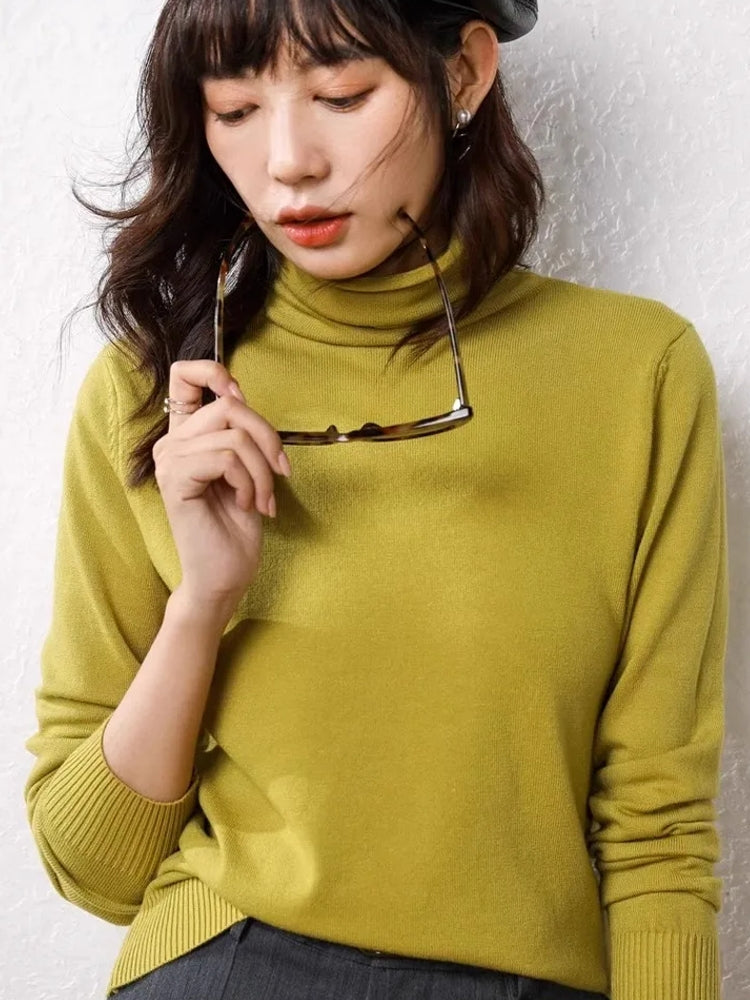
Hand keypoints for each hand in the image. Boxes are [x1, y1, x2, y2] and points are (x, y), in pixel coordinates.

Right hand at [152, 360, 290, 610]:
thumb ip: (238, 430)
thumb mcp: (248, 467)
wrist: (225, 574)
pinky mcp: (175, 481)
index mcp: (185, 435)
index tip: (242, 398)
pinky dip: (250, 483)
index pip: (184, 375)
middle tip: (281, 473)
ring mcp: (169, 461)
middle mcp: (170, 443)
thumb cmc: (236, 525)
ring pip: (234, 436)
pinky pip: (227, 459)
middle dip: (268, 439)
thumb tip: (239, 392)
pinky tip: (247, 505)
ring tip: (263, 500)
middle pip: (229, 406)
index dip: (215, 372)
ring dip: (263, 471)